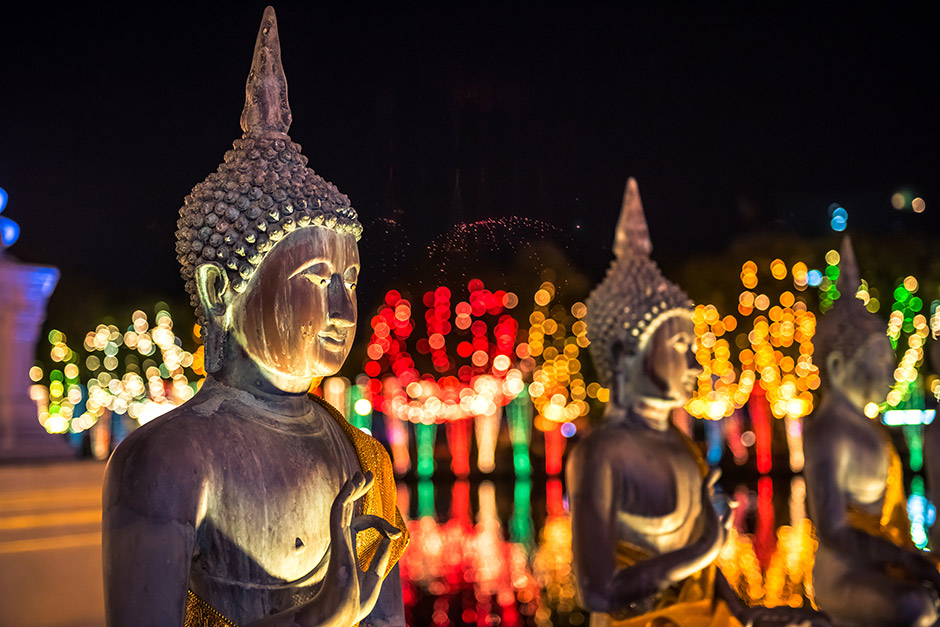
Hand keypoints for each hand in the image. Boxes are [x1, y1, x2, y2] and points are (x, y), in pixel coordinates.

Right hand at [300, 472, 401, 626]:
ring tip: (361, 474)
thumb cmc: (353, 602)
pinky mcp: (337, 541)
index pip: (363, 523)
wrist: (341, 614)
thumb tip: (390, 540)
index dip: (382, 524)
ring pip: (342, 506)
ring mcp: (338, 540)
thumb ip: (380, 558)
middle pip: (349, 508)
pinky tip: (352, 484)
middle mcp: (342, 541)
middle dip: (358, 490)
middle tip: (367, 474)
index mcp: (350, 548)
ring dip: (351, 489)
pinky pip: (337, 513)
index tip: (396, 533)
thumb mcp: (374, 577)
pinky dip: (344, 497)